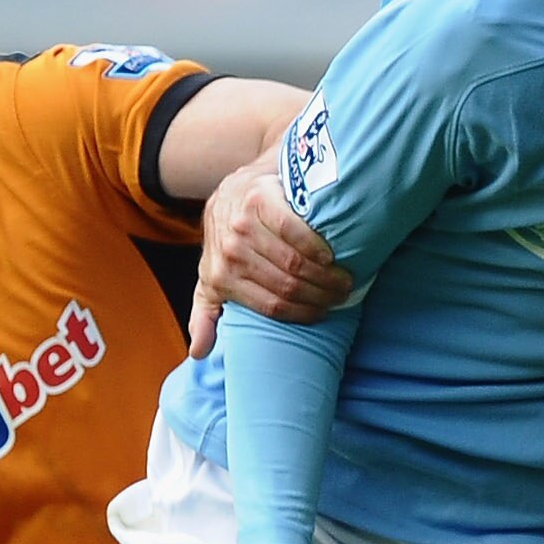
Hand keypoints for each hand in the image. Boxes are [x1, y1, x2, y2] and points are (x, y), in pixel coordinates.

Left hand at [187, 154, 348, 356]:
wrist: (233, 189)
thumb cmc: (228, 241)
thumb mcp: (209, 279)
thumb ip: (205, 315)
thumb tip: (200, 353)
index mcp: (219, 278)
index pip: (272, 307)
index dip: (305, 314)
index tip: (326, 312)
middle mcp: (229, 253)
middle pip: (288, 286)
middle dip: (321, 296)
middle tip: (342, 296)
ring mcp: (243, 226)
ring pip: (294, 262)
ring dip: (326, 275)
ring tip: (344, 279)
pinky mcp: (260, 200)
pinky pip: (295, 230)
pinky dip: (316, 246)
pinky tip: (331, 254)